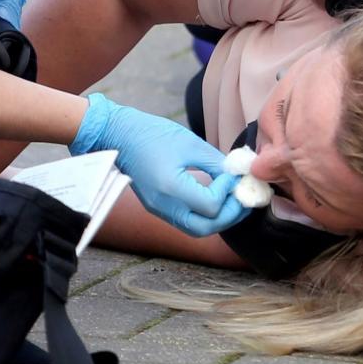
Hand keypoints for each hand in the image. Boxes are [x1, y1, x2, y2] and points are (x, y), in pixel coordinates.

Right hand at [71, 93, 248, 237]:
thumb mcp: (189, 143)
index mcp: (171, 187)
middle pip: (205, 228)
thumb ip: (215, 162)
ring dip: (219, 218)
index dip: (227, 192)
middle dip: (230, 215)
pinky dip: (205, 215)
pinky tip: (215, 198)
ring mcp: (160, 210)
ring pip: (197, 229)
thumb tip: (236, 176)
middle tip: (242, 198)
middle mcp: (164, 205)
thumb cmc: (153, 134)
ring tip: (233, 199)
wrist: (119, 135)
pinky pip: (187, 222)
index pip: (211, 206)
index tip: (231, 174)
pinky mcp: (159, 208)